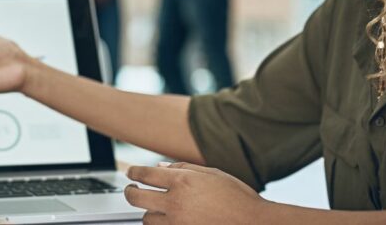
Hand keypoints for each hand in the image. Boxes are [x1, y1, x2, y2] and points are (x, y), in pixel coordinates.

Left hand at [125, 162, 268, 223]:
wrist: (255, 224)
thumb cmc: (238, 198)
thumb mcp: (212, 174)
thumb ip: (182, 169)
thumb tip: (160, 167)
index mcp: (183, 182)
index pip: (145, 175)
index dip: (134, 172)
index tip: (131, 173)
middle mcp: (177, 203)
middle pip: (136, 198)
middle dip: (130, 193)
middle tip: (132, 190)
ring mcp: (178, 224)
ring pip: (146, 219)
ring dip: (148, 213)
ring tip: (154, 208)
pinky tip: (165, 221)